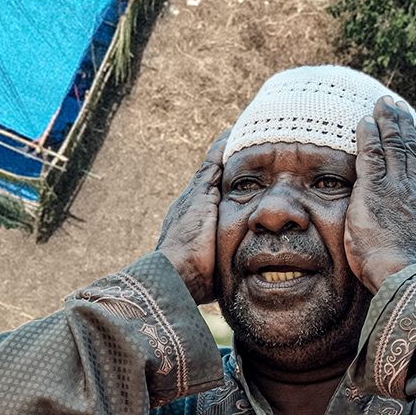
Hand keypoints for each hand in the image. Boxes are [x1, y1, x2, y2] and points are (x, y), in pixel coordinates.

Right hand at [157, 129, 230, 303]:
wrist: (172, 274)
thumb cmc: (194, 281)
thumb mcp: (215, 267)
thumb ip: (225, 259)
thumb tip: (243, 274)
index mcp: (189, 222)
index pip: (209, 197)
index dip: (221, 185)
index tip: (233, 173)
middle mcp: (188, 204)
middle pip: (209, 178)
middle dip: (222, 162)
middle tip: (240, 143)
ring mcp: (193, 197)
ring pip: (213, 168)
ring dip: (226, 151)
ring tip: (243, 132)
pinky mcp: (200, 193)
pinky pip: (215, 163)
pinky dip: (224, 147)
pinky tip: (237, 133)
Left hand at [346, 96, 415, 291]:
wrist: (403, 274)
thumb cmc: (406, 269)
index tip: (414, 130)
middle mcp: (413, 191)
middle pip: (409, 150)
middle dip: (402, 125)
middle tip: (396, 106)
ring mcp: (395, 188)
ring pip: (393, 147)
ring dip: (387, 123)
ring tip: (382, 105)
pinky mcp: (374, 190)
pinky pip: (372, 156)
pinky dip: (368, 138)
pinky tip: (363, 123)